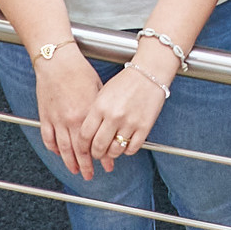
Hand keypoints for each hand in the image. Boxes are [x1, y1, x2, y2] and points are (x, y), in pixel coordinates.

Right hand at [35, 48, 111, 178]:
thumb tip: (107, 127)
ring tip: (75, 170)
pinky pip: (48, 138)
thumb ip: (100, 112)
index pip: (95, 144)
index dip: (102, 157)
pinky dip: (53, 148)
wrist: (58, 62)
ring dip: (70, 162)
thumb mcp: (98, 91)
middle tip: (90, 175)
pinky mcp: (45, 116)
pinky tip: (58, 154)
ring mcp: (56, 120)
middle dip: (86, 166)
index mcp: (87, 115)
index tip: (108, 165)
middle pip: (79, 151)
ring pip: (63, 149)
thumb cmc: (80, 72)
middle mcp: (71, 121)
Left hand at [82, 56, 171, 172]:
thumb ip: (93, 114)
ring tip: (111, 150)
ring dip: (111, 154)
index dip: (82, 147)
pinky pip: (132, 149)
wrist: (148, 74)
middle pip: (98, 146)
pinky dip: (127, 150)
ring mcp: (129, 123)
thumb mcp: (102, 94)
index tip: (84, 150)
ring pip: (115, 151)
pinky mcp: (144, 127)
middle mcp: (114, 116)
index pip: (84, 135)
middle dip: (96, 154)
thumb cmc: (125, 83)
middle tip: (98, 153)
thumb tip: (87, 135)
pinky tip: (125, 144)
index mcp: (100, 106)